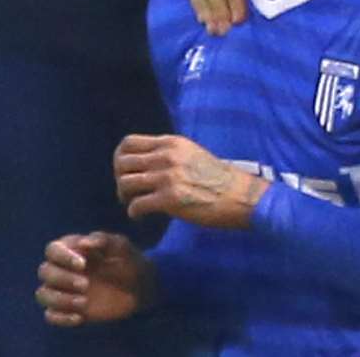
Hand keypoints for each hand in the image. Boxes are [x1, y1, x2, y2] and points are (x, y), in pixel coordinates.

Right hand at [35, 232, 148, 325]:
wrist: (141, 288)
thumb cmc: (129, 262)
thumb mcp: (122, 248)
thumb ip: (104, 240)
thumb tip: (83, 241)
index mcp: (73, 249)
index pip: (53, 249)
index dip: (63, 256)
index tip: (83, 264)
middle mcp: (63, 268)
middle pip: (45, 271)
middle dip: (62, 278)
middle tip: (86, 284)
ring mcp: (63, 290)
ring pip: (43, 294)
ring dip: (59, 299)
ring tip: (84, 302)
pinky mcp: (66, 309)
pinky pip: (50, 315)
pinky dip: (61, 317)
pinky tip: (80, 317)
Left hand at [114, 134, 267, 228]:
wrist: (239, 195)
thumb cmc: (217, 178)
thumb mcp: (191, 154)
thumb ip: (167, 154)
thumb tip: (142, 164)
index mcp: (171, 143)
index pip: (128, 143)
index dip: (120, 159)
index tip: (126, 172)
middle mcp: (167, 156)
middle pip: (122, 163)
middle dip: (119, 179)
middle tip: (128, 192)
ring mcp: (168, 177)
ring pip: (125, 184)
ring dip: (125, 197)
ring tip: (134, 204)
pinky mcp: (170, 199)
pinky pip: (136, 206)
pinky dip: (134, 214)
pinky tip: (142, 217)